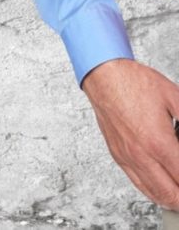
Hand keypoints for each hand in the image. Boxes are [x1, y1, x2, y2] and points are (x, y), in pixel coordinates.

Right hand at [83, 59, 178, 209]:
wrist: (104, 77)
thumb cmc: (135, 83)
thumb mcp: (176, 99)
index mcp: (158, 142)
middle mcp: (140, 154)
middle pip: (168, 193)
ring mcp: (126, 156)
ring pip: (150, 192)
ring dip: (169, 199)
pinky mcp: (117, 154)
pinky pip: (135, 181)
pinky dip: (151, 191)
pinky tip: (159, 189)